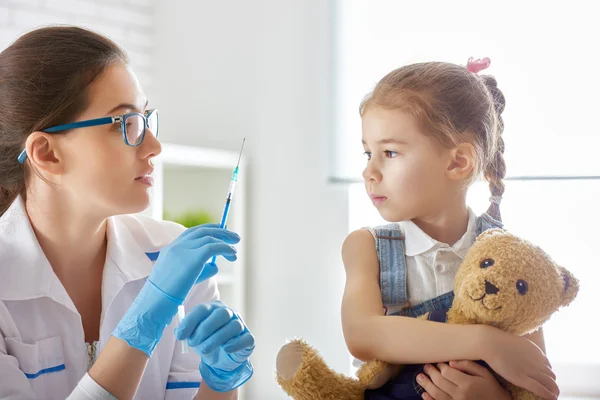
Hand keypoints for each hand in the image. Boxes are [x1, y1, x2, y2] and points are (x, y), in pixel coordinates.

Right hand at [113, 225, 239, 355]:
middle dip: (221, 232)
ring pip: (210, 238)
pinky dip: (226, 248)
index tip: (220, 233)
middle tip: (234, 237)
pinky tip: (232, 254)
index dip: (209, 230)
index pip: (192, 233)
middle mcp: (177, 245)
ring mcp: (184, 250)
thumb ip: (199, 270)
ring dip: (226, 241)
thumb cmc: (167, 296)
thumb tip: (215, 267)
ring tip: (235, 249)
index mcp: (171, 248)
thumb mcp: (182, 278)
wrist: (155, 302)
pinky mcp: (193, 258)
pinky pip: (214, 247)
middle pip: (203, 231)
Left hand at [175, 301, 254, 391]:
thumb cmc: (206, 341)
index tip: (180, 336)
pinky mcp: (249, 338)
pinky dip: (235, 344)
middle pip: (221, 313)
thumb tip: (179, 331)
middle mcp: (229, 313)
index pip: (203, 309)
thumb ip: (185, 331)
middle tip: (193, 343)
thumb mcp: (193, 336)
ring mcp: (240, 324)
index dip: (190, 322)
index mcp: (213, 308)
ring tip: (204, 350)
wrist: (221, 358)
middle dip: (205, 329)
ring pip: (234, 326)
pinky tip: (225, 349)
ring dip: (216, 339)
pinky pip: (246, 338)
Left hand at [417, 361, 509, 399]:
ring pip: (436, 394)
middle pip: (439, 382)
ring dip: (426, 385)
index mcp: (467, 384)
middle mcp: (460, 395)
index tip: (437, 362)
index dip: (439, 366)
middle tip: (425, 367)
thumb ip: (468, 366)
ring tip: (419, 378)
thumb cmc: (493, 389)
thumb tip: (451, 362)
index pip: (446, 372)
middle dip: (430, 373)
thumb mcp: (485, 374)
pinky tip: (424, 394)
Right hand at [483, 327, 558, 399]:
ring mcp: (530, 370)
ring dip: (553, 390)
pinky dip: (548, 395)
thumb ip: (525, 349)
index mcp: (536, 352)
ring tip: (552, 395)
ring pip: (550, 383)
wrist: (490, 342)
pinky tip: (551, 398)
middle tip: (548, 390)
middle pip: (551, 376)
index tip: (543, 379)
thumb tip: (524, 354)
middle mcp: (537, 361)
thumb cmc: (499, 341)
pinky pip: (540, 389)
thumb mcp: (518, 343)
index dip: (547, 374)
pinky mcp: (522, 378)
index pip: (548, 366)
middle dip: (551, 384)